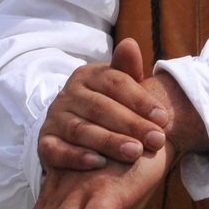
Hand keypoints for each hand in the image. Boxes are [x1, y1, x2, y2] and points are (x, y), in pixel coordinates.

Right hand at [38, 38, 169, 170]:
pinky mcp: (45, 142)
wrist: (74, 133)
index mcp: (88, 76)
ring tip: (135, 152)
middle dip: (131, 124)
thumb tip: (130, 44)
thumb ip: (127, 69)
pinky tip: (98, 164)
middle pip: (100, 108)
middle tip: (156, 140)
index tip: (163, 118)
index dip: (140, 100)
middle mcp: (68, 94)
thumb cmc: (109, 106)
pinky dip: (76, 157)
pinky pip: (57, 150)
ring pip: (81, 130)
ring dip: (109, 141)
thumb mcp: (119, 87)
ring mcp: (54, 118)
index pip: (115, 83)